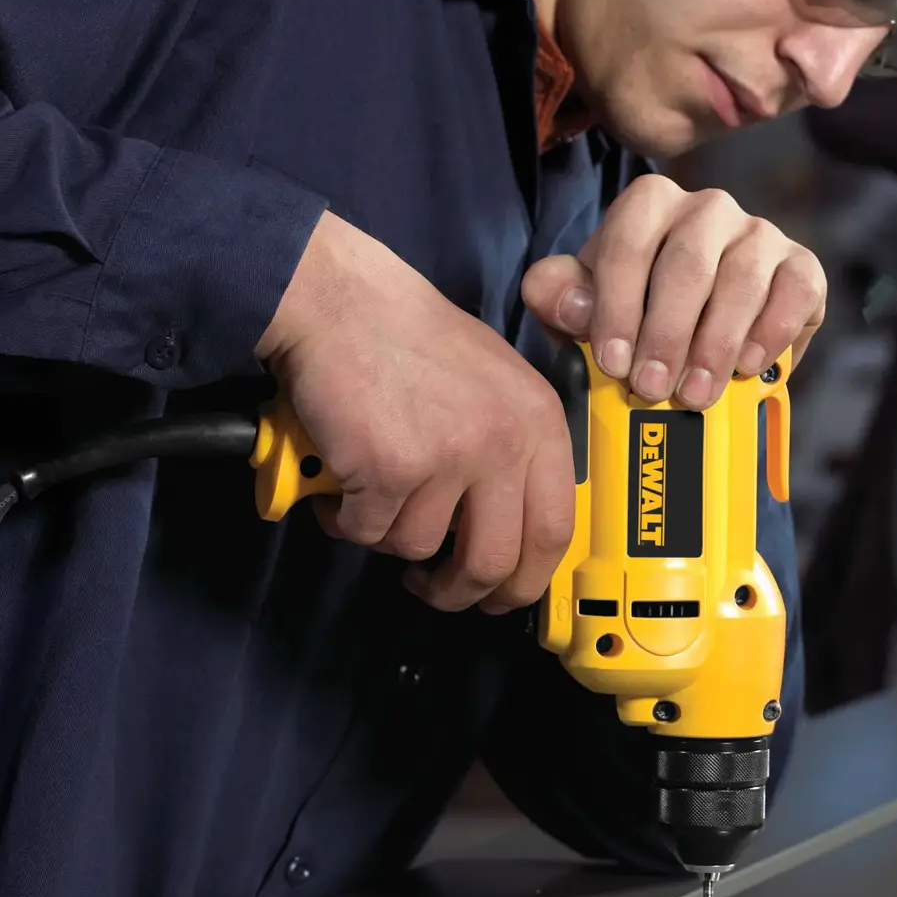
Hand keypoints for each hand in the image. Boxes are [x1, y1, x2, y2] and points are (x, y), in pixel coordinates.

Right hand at [257, 212, 574, 613]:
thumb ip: (515, 448)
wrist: (340, 302)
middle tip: (434, 588)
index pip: (555, 530)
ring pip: (419, 547)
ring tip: (372, 492)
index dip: (527, 578)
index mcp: (539, 423)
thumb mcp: (497, 382)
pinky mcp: (390, 470)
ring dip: (387, 534)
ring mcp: (449, 458)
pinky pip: (367, 531)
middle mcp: (504, 443)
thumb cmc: (410, 339)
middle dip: (458, 592)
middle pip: (494, 563)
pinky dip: (346, 519)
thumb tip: (514, 528)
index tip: (502, 594)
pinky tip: (341, 483)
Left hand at [521, 173, 826, 409]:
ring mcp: (760, 234)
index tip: (613, 362)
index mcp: (651, 204)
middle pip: (689, 263)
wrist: (696, 330)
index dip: (618, 305)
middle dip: (667, 333)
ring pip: (742, 279)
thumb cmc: (635, 313)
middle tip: (652, 388)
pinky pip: (796, 290)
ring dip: (716, 344)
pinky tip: (747, 366)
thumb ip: (560, 298)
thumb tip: (573, 307)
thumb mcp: (585, 306)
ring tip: (695, 393)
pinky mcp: (801, 266)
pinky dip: (771, 331)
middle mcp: (709, 208)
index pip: (630, 241)